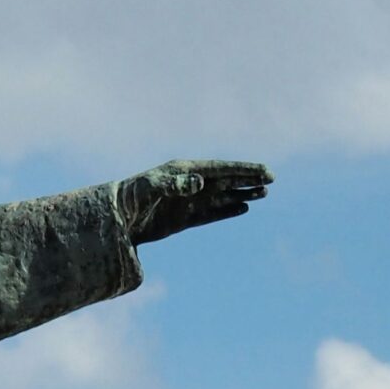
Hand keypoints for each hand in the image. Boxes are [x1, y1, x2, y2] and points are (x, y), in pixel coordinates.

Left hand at [118, 159, 271, 244]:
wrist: (117, 219)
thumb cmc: (130, 198)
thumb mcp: (151, 188)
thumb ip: (175, 184)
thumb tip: (200, 182)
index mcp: (184, 171)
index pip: (220, 169)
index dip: (242, 169)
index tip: (263, 171)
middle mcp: (189, 183)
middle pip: (226, 180)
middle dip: (248, 179)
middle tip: (272, 179)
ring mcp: (188, 201)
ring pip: (223, 196)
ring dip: (243, 193)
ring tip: (264, 193)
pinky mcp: (185, 218)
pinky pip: (213, 213)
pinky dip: (228, 210)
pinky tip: (244, 207)